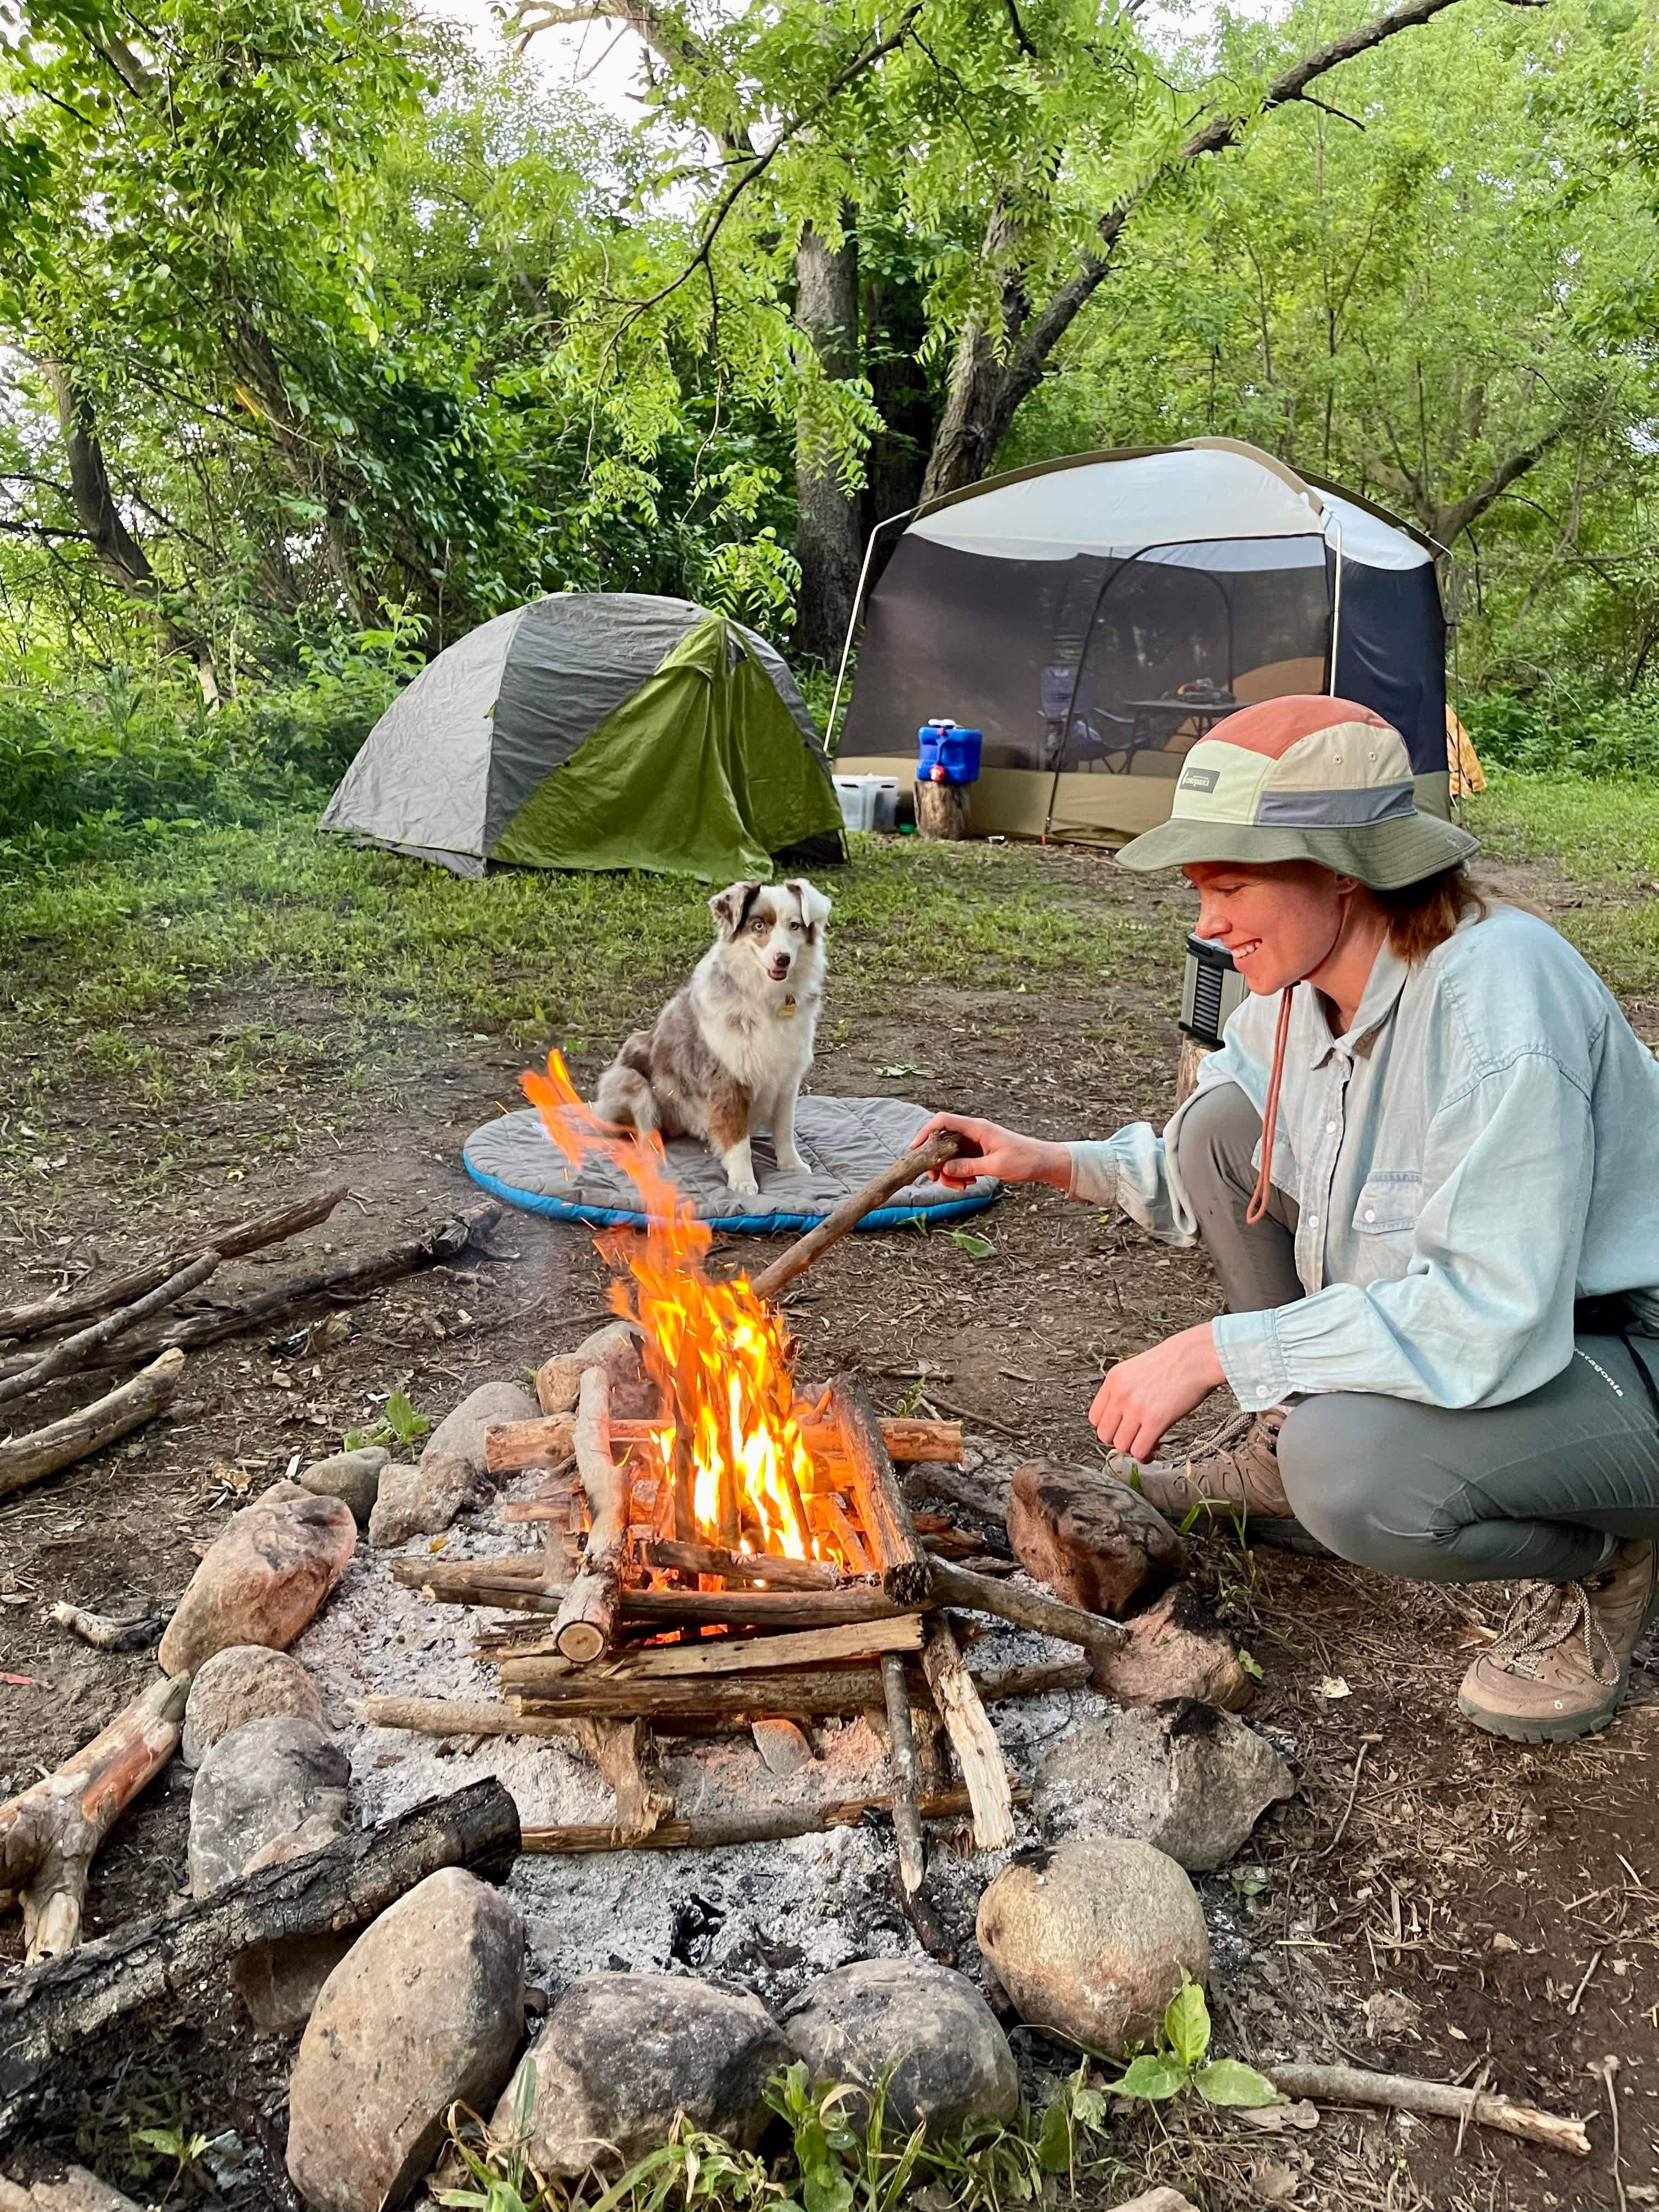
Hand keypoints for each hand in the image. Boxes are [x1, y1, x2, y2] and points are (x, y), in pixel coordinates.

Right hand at [912, 1111, 1071, 1188]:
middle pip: (941, 1142)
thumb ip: (969, 1167)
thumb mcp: (996, 1165)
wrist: (1044, 1162)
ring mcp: (974, 1144)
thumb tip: (945, 1168)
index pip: (943, 1122)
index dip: (925, 1133)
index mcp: (977, 1128)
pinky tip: (969, 1183)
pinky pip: (958, 1163)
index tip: (915, 1150)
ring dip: (949, 1172)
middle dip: (936, 1162)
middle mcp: (973, 1133)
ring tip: (963, 1185)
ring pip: (948, 1156)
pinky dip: (958, 1174)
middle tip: (937, 1178)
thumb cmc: (1026, 1159)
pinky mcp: (977, 1154)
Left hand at [1088, 1323, 1225, 1462]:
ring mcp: (1136, 1408)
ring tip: (1148, 1443)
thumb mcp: (1137, 1368)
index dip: (1109, 1428)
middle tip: (1135, 1438)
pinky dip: (1146, 1455)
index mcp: (1114, 1380)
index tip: (1122, 1429)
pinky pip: (1140, 1450)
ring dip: (1134, 1449)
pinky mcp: (1156, 1420)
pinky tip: (1155, 1447)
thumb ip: (1126, 1389)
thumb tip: (1124, 1415)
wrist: (1197, 1357)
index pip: (1095, 1417)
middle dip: (1120, 1441)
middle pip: (1105, 1435)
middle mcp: (1121, 1394)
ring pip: (1121, 1446)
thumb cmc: (1175, 1361)